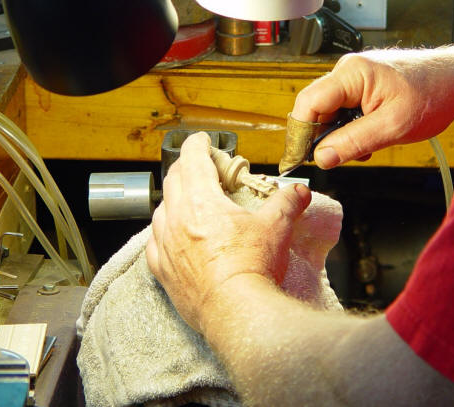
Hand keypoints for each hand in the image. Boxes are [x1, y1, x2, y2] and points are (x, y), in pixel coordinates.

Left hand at [146, 132, 311, 330]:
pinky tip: (172, 236)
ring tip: (190, 202)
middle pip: (174, 180)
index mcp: (201, 202)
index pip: (192, 159)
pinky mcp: (162, 270)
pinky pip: (154, 242)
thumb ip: (287, 203)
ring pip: (161, 210)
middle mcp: (176, 220)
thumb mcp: (276, 228)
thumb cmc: (252, 269)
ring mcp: (165, 245)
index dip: (198, 145)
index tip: (203, 141)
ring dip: (174, 199)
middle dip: (187, 168)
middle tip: (203, 169)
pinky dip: (163, 232)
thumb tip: (298, 191)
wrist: (237, 312)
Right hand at [291, 52, 453, 168]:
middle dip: (322, 137)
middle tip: (336, 159)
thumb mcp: (393, 126)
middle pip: (315, 108)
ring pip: (330, 113)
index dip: (301, 133)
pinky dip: (350, 129)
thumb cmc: (434, 94)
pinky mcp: (363, 87)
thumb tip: (322, 158)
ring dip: (339, 135)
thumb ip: (354, 142)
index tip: (299, 159)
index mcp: (351, 73)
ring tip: (364, 148)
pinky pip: (344, 111)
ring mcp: (355, 79)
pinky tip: (369, 138)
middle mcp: (348, 72)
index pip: (308, 103)